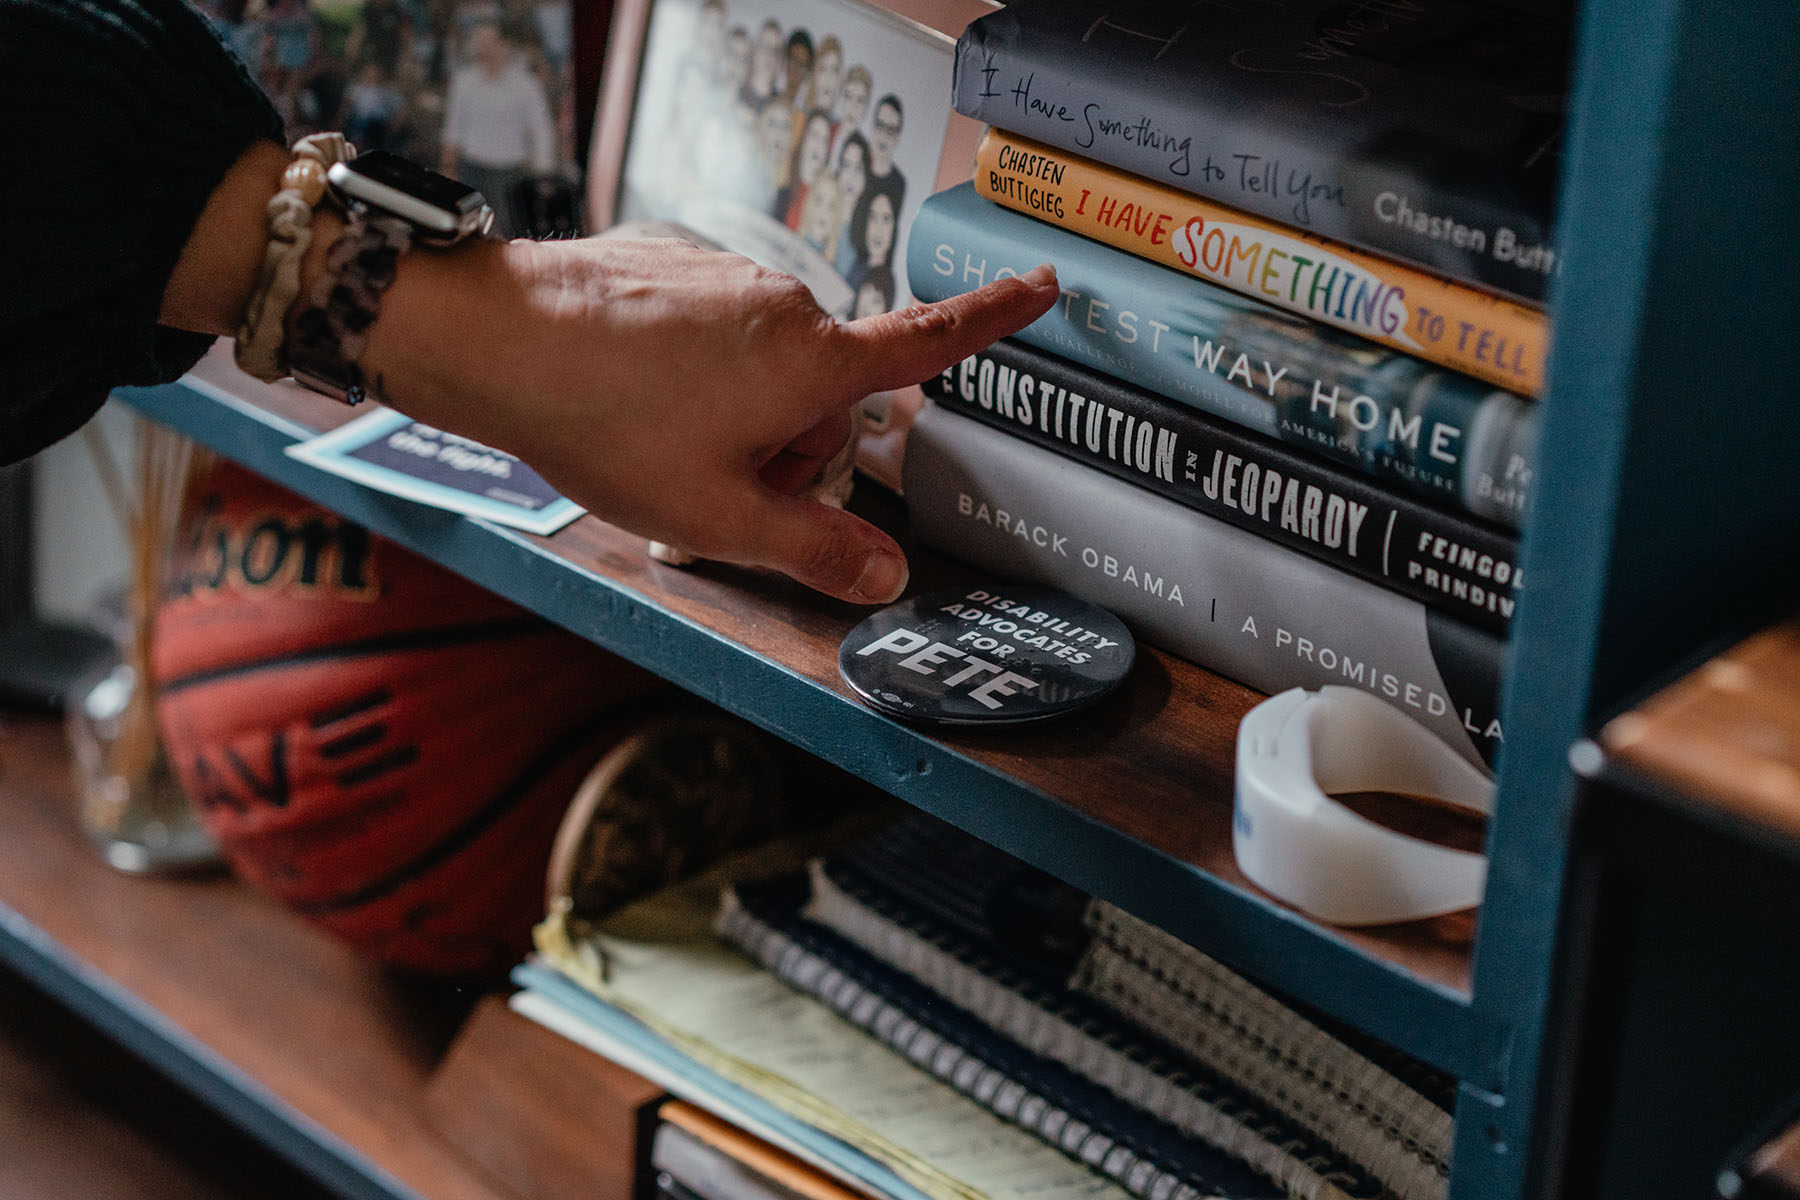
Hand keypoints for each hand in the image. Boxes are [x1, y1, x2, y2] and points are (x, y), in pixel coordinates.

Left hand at [361, 234, 1058, 602]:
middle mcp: (784, 305)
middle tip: (709, 474)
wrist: (495, 337)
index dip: (993, 320)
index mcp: (813, 364)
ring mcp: (727, 275)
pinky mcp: (676, 262)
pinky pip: (712, 328)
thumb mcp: (718, 515)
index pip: (928, 340)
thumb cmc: (607, 425)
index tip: (1043, 286)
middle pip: (822, 392)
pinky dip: (689, 369)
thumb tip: (888, 579)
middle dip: (785, 442)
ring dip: (732, 409)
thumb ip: (813, 549)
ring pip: (762, 364)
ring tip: (654, 433)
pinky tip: (631, 391)